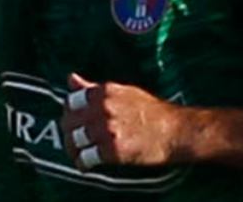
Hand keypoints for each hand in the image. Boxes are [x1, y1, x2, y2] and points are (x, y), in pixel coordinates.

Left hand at [59, 73, 184, 169]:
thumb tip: (71, 79)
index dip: (69, 112)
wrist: (174, 131)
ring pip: (74, 140)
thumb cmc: (150, 111)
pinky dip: (83, 163)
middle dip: (67, 132)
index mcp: (104, 92)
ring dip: (73, 149)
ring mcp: (107, 129)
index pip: (71, 100)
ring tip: (77, 153)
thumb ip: (93, 87)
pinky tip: (86, 164)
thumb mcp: (122, 91)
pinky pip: (87, 157)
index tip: (72, 119)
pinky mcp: (113, 150)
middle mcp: (103, 108)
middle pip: (69, 121)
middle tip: (72, 139)